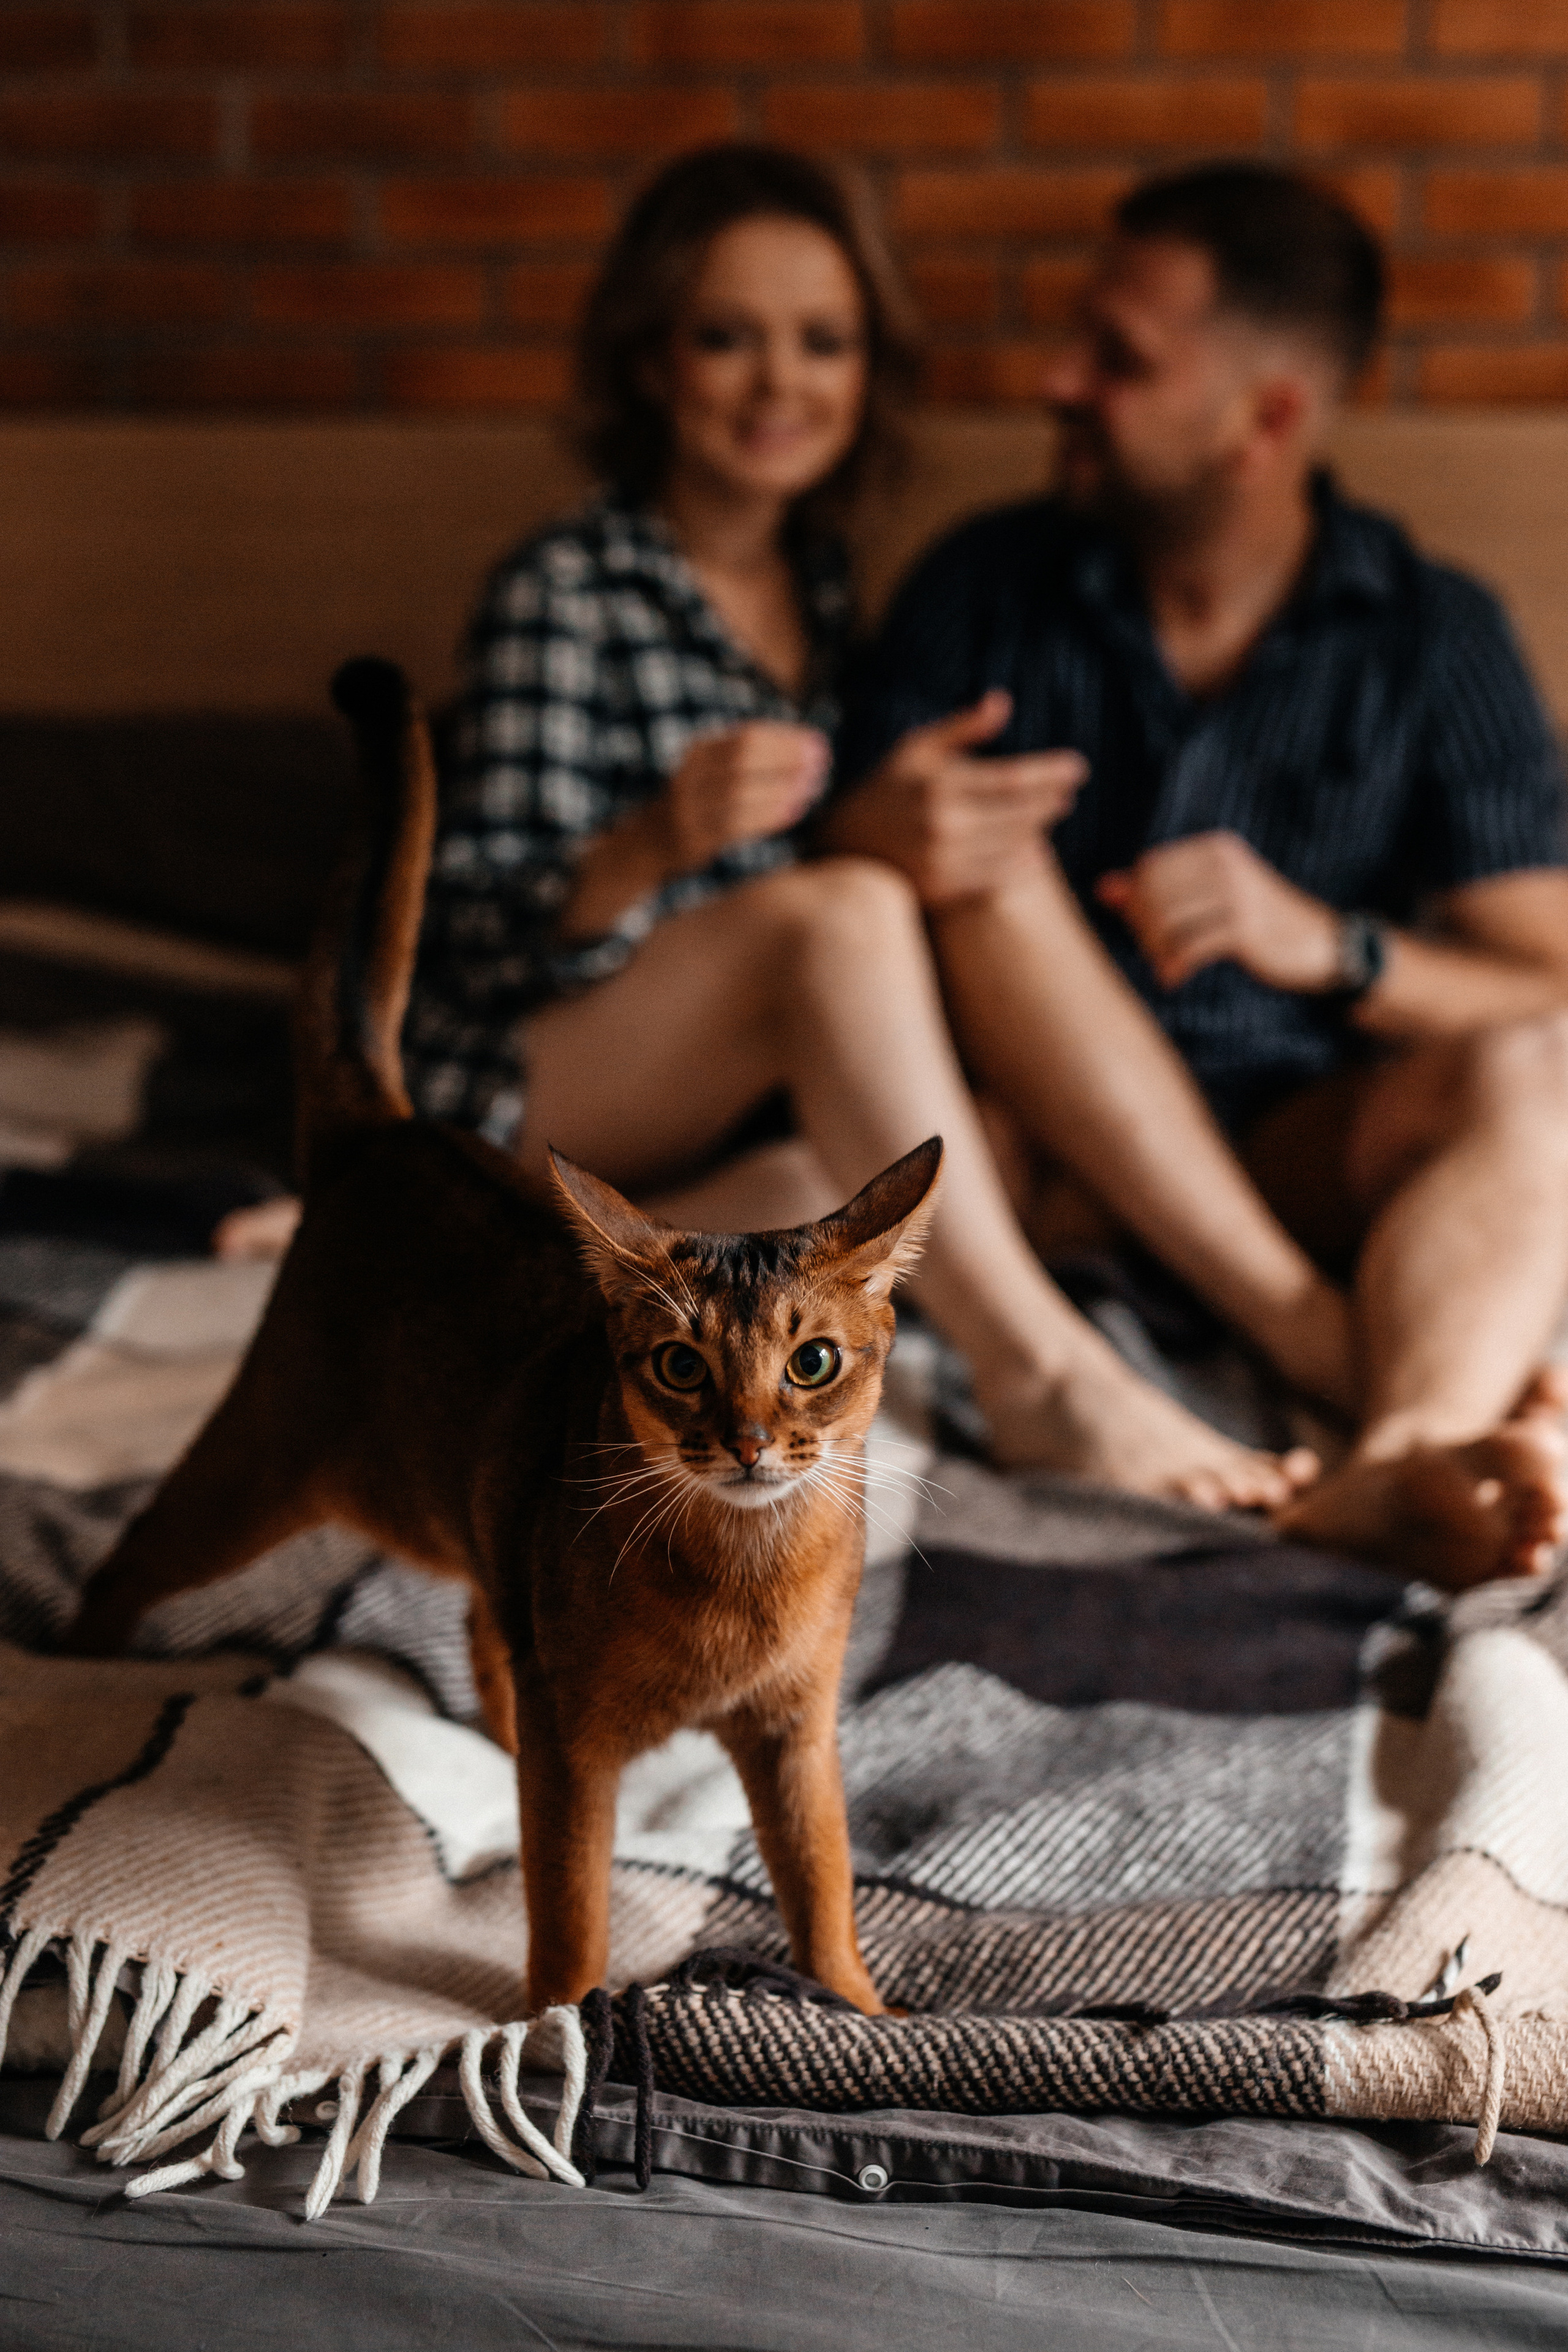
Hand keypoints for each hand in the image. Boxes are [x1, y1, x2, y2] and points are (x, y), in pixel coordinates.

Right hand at [661, 723, 829, 869]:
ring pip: (740, 794)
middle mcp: (689, 776)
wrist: (649, 841)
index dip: (785, 739)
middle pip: (743, 760)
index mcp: (697, 751)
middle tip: (820, 763)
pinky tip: (794, 810)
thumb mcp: (713, 769)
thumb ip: (748, 757)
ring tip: (812, 786)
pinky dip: (768, 817)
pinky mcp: (694, 839)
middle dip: (786, 760)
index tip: (817, 742)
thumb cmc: (699, 801)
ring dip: (781, 789)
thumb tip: (805, 747)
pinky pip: (736, 826)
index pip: (746, 736)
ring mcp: (689, 809)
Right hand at [827, 690, 1087, 905]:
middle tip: (1070, 791)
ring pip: (1012, 845)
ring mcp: (942, 859)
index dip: (1051, 773)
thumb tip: (1002, 701)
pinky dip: (1021, 864)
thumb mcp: (917, 748)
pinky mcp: (940, 887)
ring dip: (1039, 830)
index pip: (1014, 779)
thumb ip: (962, 728)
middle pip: (1020, 813)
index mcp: (941, 783)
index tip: (1077, 767)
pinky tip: (1036, 852)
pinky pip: (994, 876)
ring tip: (1054, 813)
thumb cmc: (888, 787)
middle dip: (1051, 800)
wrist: (845, 842)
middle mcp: (943, 823)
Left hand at [1095, 832, 1341, 991]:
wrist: (1323, 944)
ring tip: (1165, 967)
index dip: (1136, 902)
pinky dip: (1174, 967)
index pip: (1149, 868)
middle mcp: (1225, 864)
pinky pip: (1189, 948)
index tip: (1145, 930)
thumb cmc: (1260, 921)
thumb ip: (1158, 891)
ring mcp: (1237, 894)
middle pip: (1152, 894)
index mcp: (1215, 849)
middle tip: (1154, 953)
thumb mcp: (1212, 898)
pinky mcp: (1245, 929)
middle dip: (1143, 929)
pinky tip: (1174, 978)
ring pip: (1166, 922)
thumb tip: (1104, 890)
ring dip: (1156, 951)